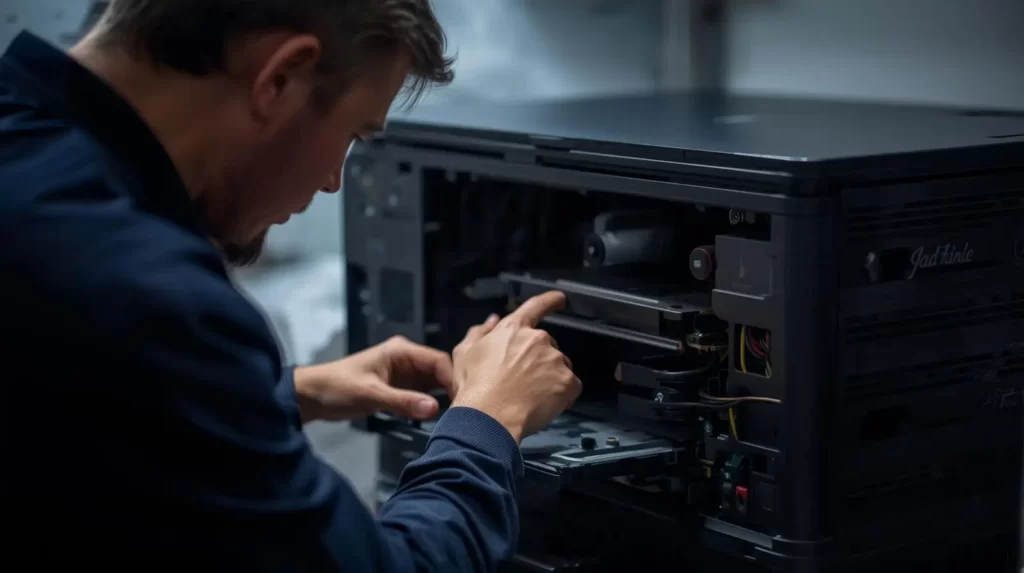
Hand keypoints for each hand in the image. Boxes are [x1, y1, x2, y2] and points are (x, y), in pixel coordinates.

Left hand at [294, 336, 453, 422]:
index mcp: (402, 351)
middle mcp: (407, 359)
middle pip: (440, 371)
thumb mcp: (370, 395)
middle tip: (465, 410)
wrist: (312, 396)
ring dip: (443, 397)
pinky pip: (422, 394)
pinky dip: (430, 404)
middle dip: (452, 388)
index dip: (453, 379)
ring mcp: (405, 374)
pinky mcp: (400, 388)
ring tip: (457, 416)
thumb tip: (435, 409)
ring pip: (433, 384)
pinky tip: (439, 417)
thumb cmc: (338, 388)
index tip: (465, 399)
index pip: (438, 361)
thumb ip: (402, 401)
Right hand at [450, 291, 580, 442]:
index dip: (549, 301)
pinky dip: (562, 396)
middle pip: (548, 346)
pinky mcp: (567, 382)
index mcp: (512, 330)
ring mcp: (555, 360)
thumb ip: (479, 333)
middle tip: (522, 382)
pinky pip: (571, 387)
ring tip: (529, 397)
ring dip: (550, 379)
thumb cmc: (474, 389)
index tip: (559, 298)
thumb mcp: (464, 354)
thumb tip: (491, 321)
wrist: (488, 418)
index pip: (535, 306)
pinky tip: (544, 405)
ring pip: (560, 367)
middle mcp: (537, 340)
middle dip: (539, 361)